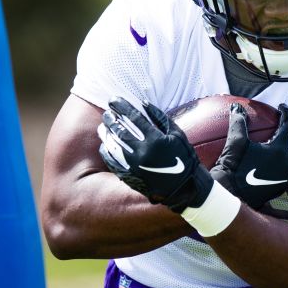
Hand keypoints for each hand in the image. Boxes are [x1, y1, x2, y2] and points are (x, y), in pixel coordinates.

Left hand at [97, 97, 213, 212]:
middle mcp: (143, 152)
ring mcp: (134, 165)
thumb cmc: (184, 158)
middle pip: (120, 131)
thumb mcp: (177, 134)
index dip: (121, 107)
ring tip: (102, 126)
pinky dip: (107, 152)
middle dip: (111, 119)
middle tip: (107, 113)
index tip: (113, 100)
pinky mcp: (130, 176)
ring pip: (113, 146)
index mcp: (155, 140)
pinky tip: (105, 145)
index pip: (133, 118)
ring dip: (106, 134)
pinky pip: (113, 162)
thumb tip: (143, 103)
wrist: (185, 188)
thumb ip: (160, 117)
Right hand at [211, 102, 287, 209]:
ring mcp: (284, 177)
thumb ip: (238, 122)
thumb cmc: (233, 169)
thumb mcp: (235, 142)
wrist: (231, 197)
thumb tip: (237, 107)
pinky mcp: (278, 188)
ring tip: (285, 142)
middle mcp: (287, 164)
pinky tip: (274, 162)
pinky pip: (287, 172)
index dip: (287, 113)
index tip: (281, 107)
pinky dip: (284, 163)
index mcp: (279, 150)